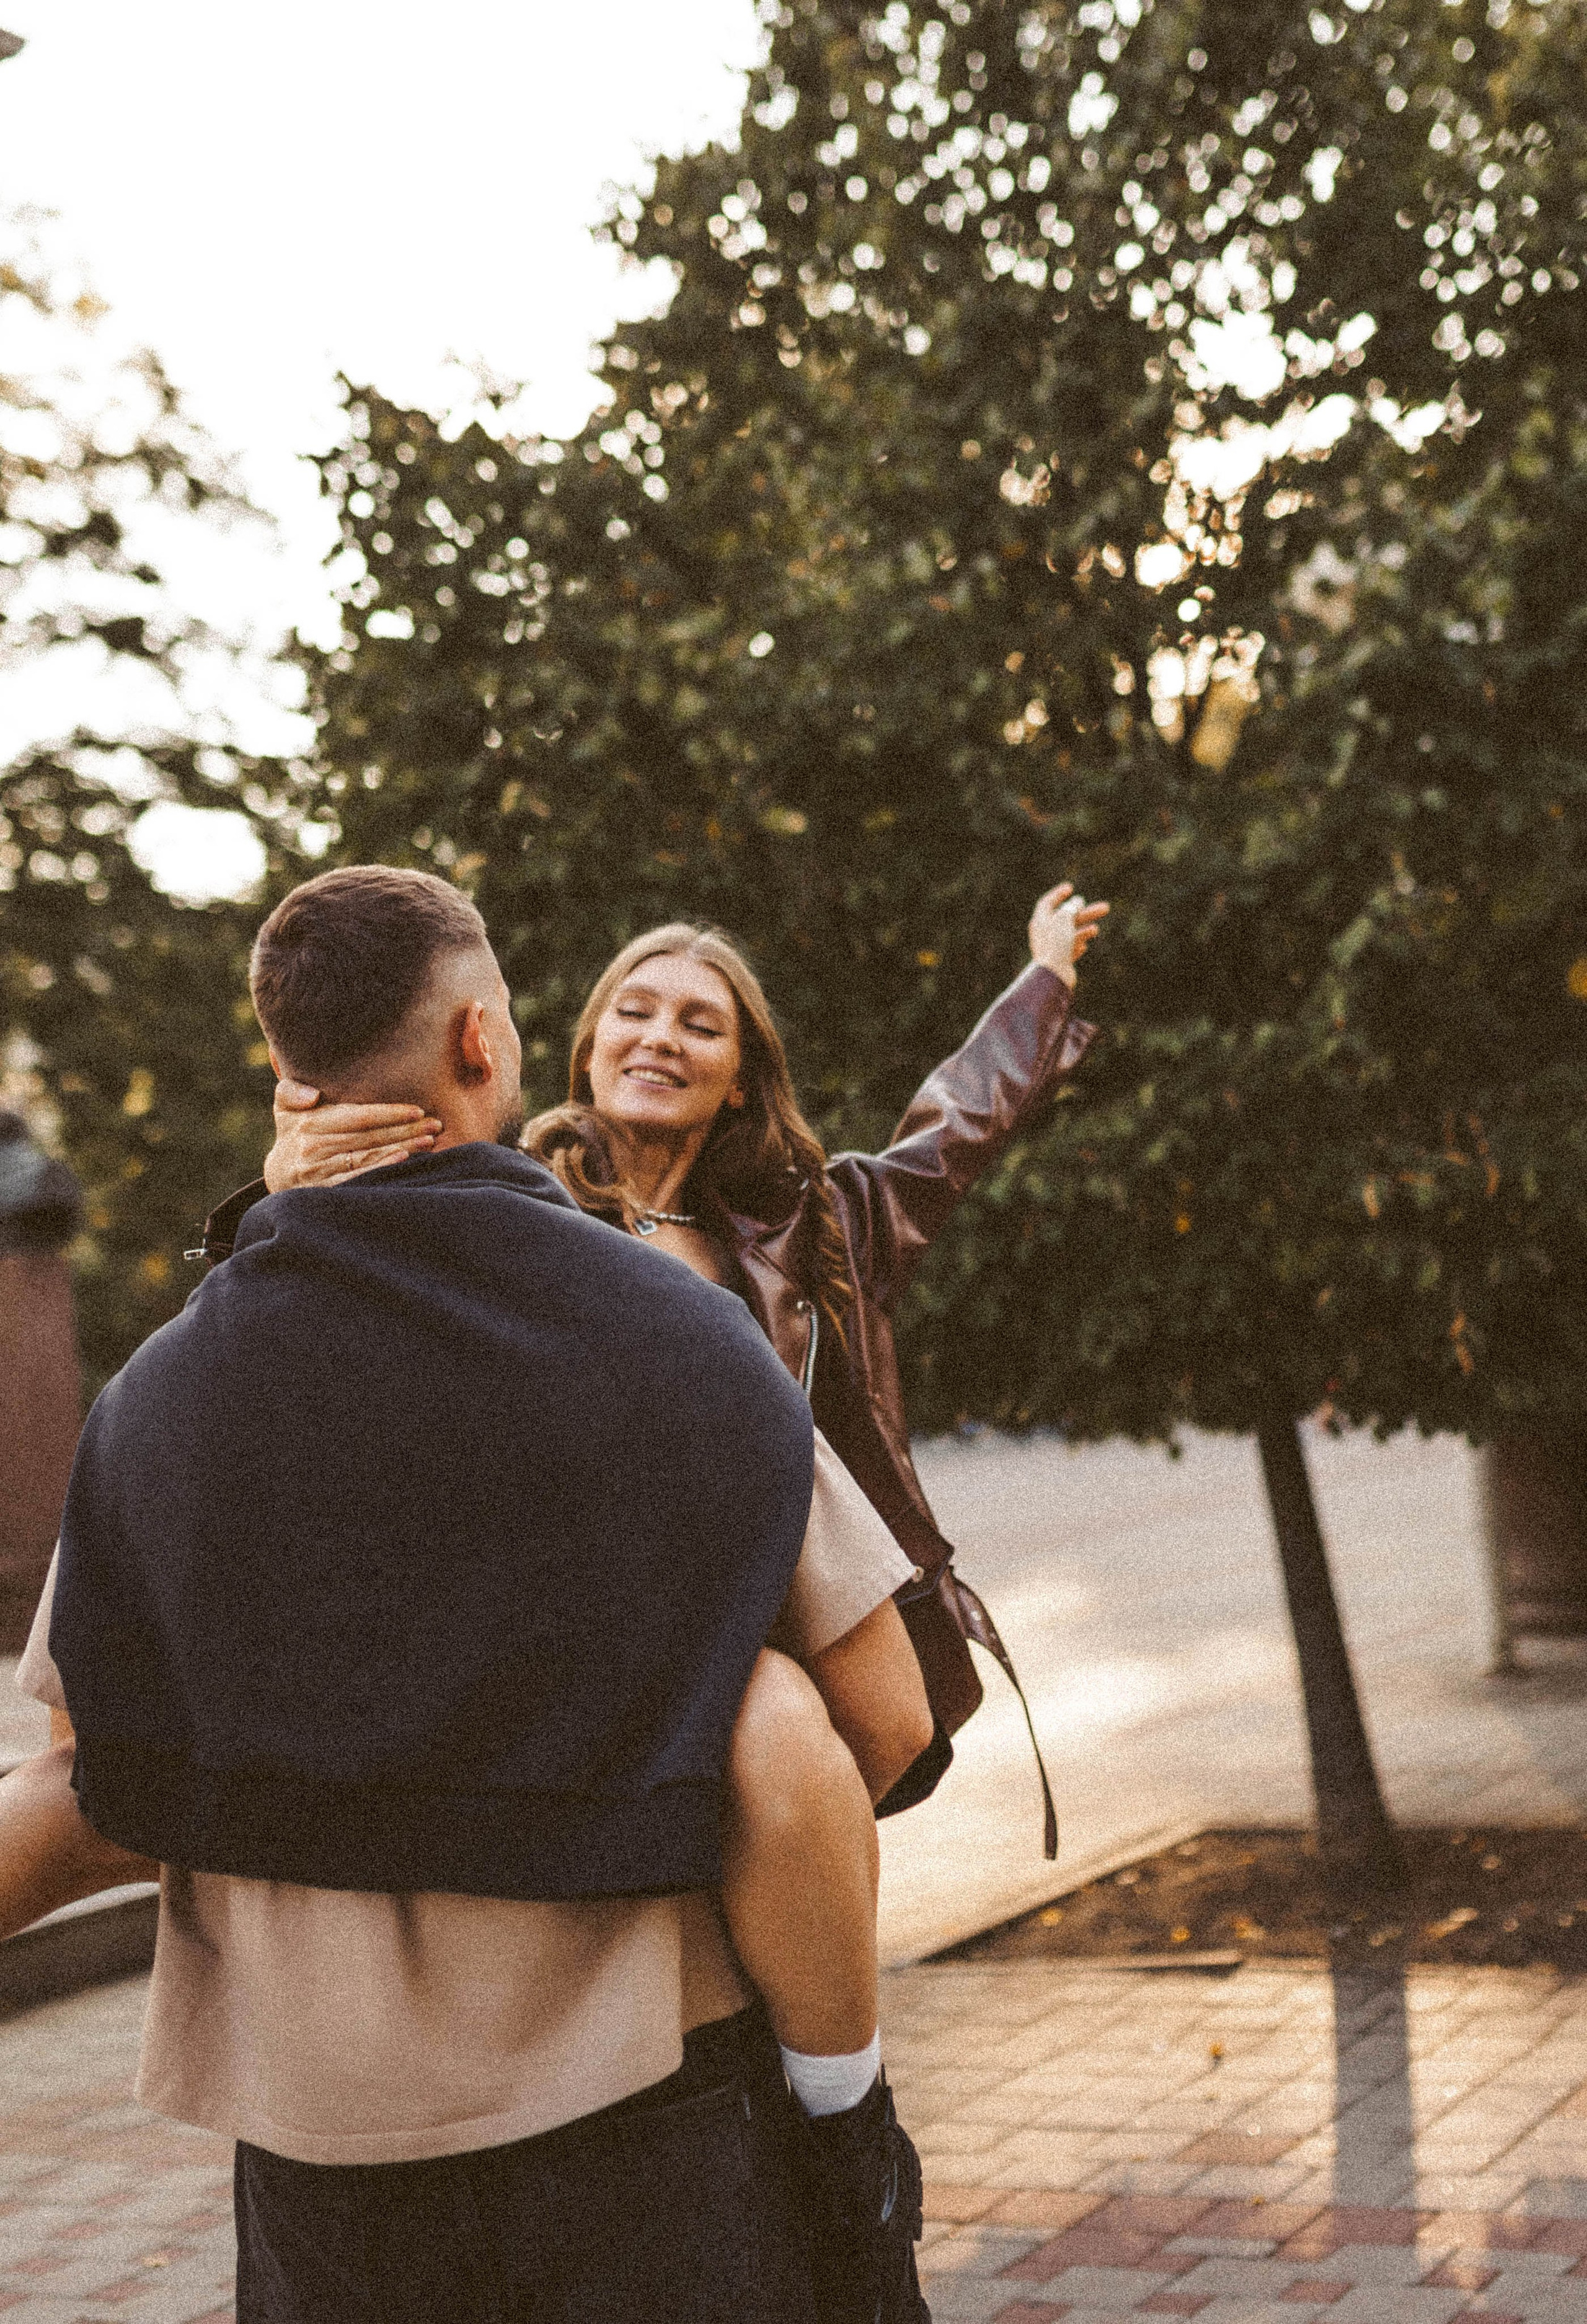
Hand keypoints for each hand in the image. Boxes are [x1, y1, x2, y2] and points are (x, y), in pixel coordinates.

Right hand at [262, 1080, 441, 1192]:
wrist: (279, 1174)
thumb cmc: (293, 1133)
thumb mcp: (285, 1107)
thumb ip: (291, 1091)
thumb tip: (311, 1096)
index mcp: (310, 1123)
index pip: (357, 1116)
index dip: (389, 1112)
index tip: (417, 1111)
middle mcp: (313, 1147)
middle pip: (369, 1136)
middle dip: (405, 1130)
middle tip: (436, 1125)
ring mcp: (319, 1171)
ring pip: (368, 1156)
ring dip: (402, 1148)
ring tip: (430, 1142)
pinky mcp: (324, 1191)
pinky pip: (358, 1178)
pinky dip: (381, 1169)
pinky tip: (404, 1162)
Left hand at [1028, 881, 1109, 987]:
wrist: (1053, 975)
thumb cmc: (1056, 944)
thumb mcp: (1064, 919)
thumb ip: (1071, 908)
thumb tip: (1077, 901)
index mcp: (1040, 921)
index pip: (1047, 903)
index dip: (1058, 894)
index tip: (1070, 888)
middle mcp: (1044, 934)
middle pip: (1067, 919)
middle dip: (1086, 913)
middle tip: (1106, 908)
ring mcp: (1051, 948)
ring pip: (1070, 934)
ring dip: (1084, 930)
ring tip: (1096, 929)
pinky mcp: (1059, 961)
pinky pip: (1069, 950)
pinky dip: (1077, 945)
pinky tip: (1083, 947)